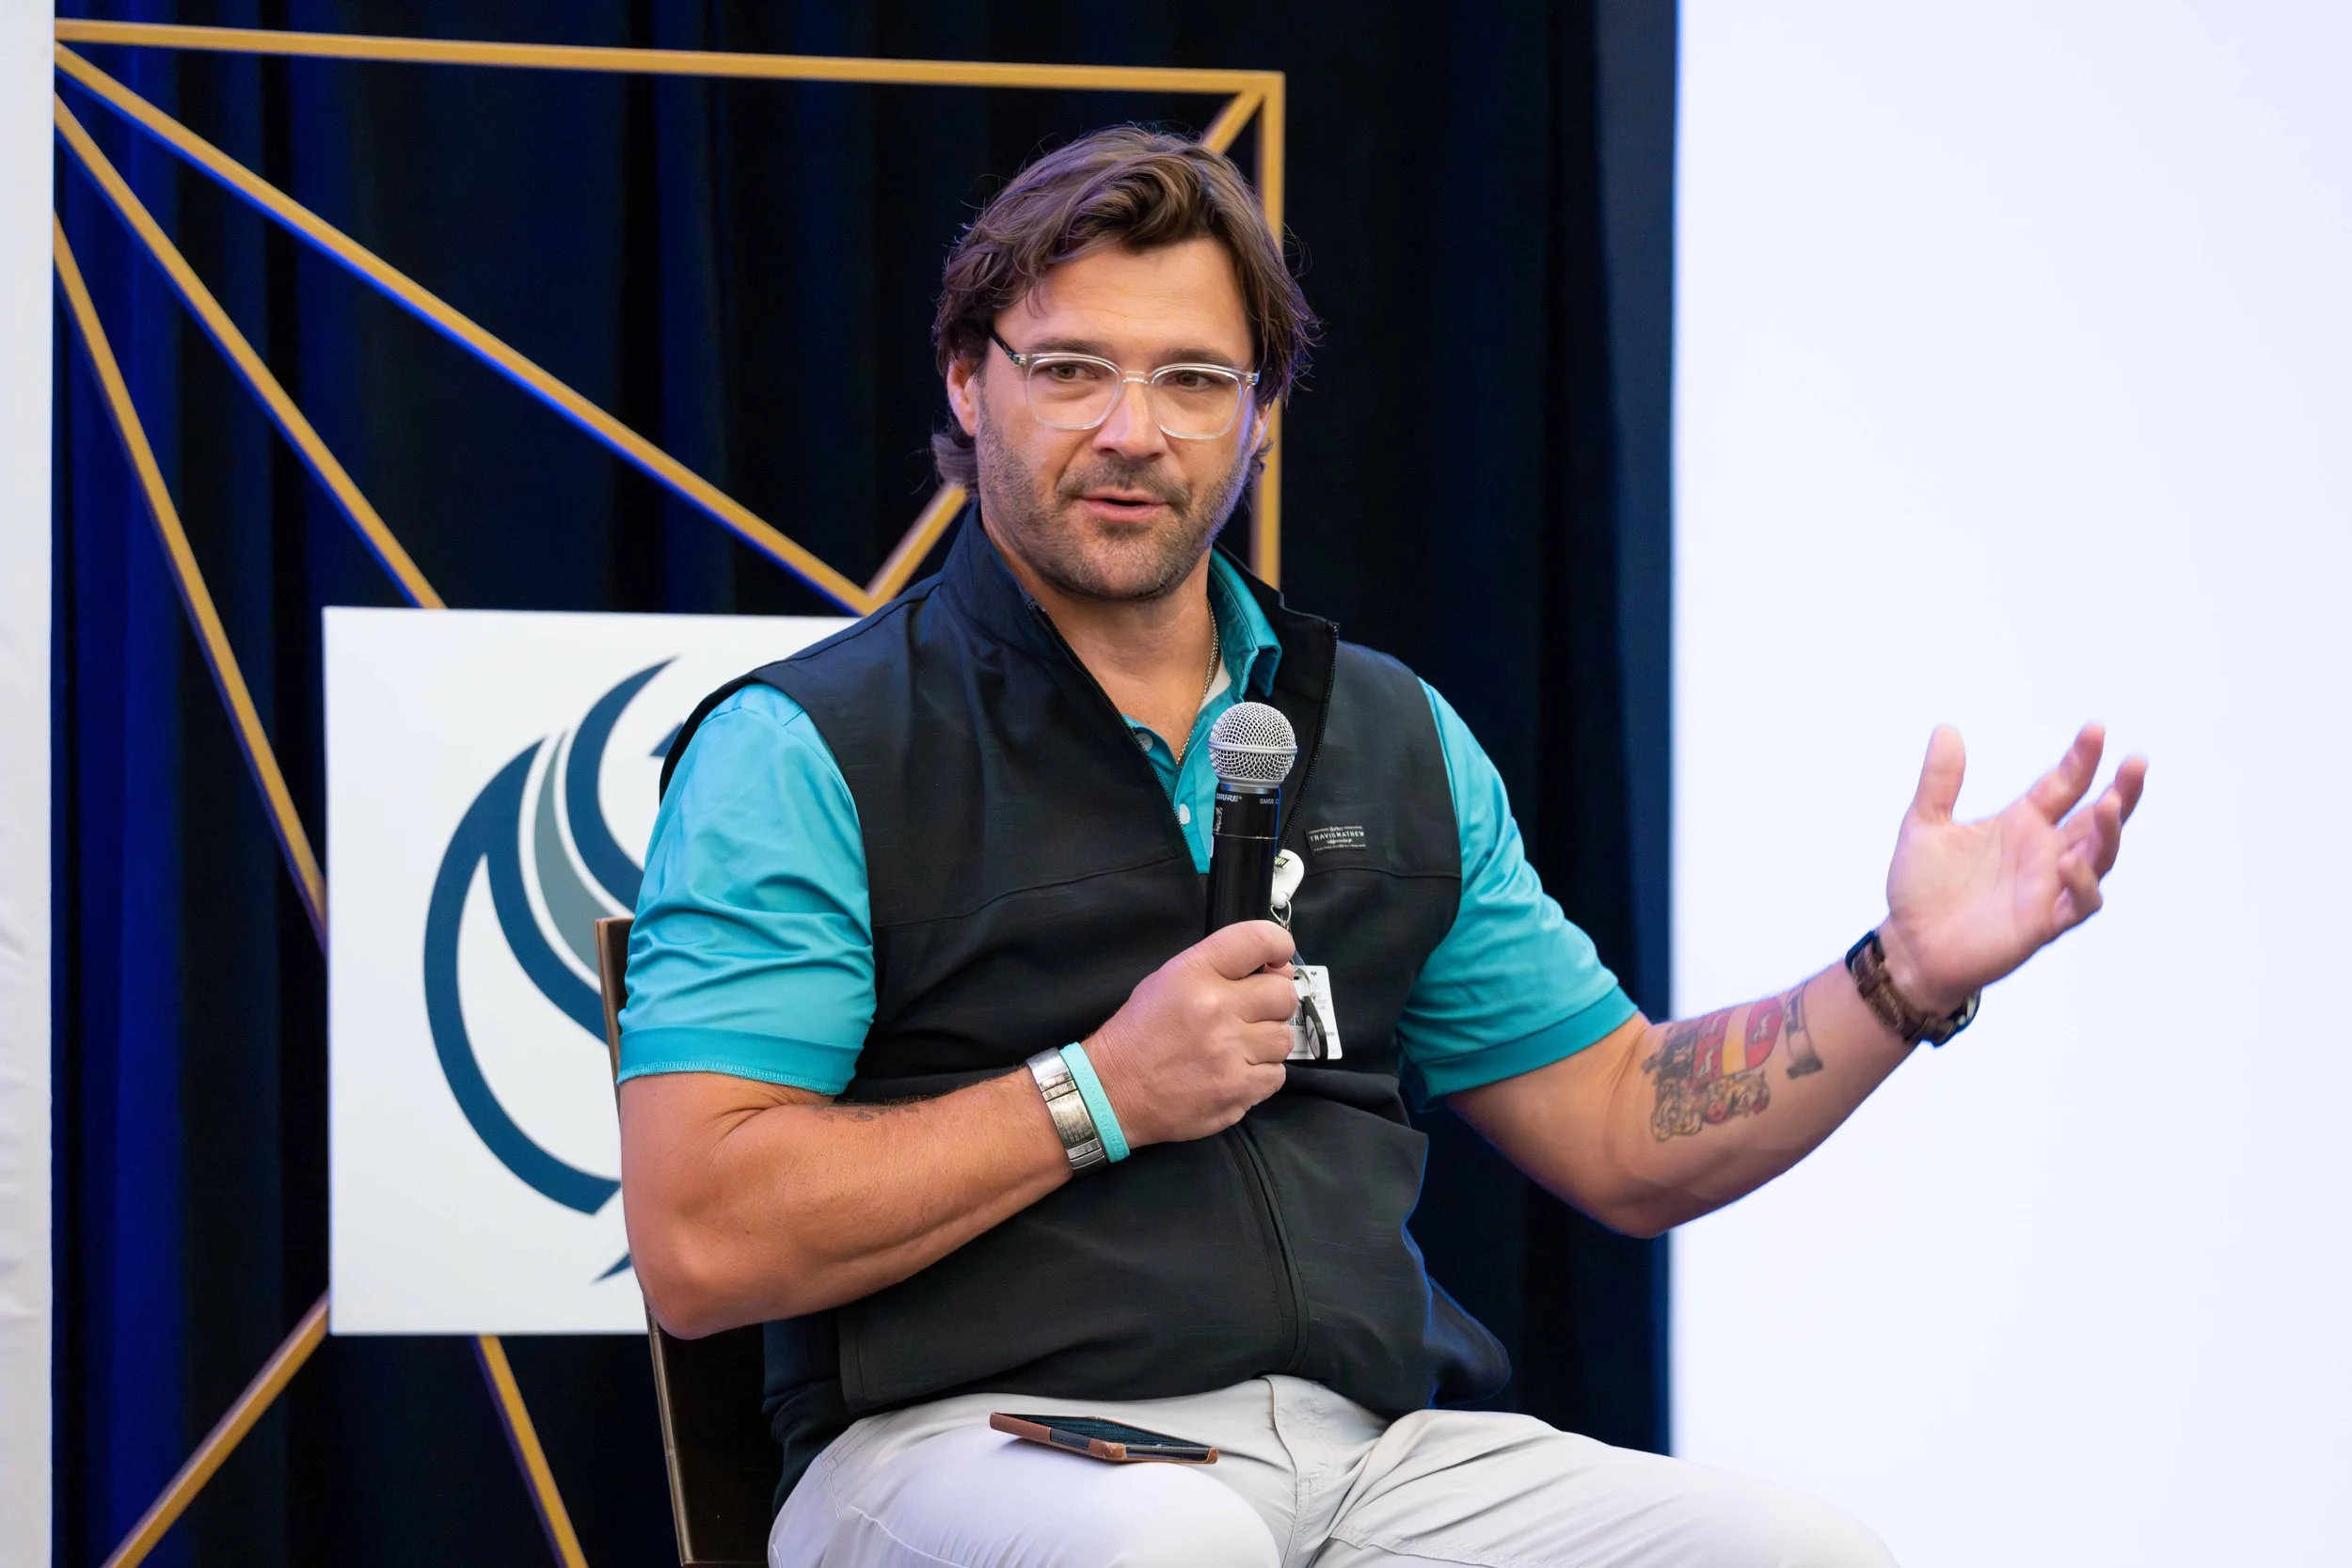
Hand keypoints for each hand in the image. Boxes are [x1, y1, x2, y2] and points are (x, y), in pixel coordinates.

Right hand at [1082, 920, 1299, 1148]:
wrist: (1112, 1091)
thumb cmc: (1140, 1032)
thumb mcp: (1167, 981)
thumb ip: (1218, 968)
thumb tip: (1277, 971)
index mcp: (1194, 974)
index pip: (1257, 940)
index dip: (1279, 945)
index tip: (1279, 958)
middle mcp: (1216, 1009)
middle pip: (1283, 995)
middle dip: (1273, 1003)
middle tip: (1252, 1014)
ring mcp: (1229, 1053)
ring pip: (1284, 1038)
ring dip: (1267, 1042)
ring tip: (1239, 1047)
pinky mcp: (1236, 1090)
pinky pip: (1277, 1075)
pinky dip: (1262, 1074)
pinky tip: (1235, 1072)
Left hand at [1879, 723, 2147, 1013]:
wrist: (1908, 945)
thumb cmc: (1920, 887)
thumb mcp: (1923, 824)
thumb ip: (1939, 780)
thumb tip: (1945, 728)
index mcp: (2022, 822)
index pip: (2064, 784)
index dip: (2082, 759)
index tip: (2096, 729)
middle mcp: (2045, 851)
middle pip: (2099, 818)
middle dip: (2122, 791)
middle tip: (2136, 762)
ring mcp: (2049, 886)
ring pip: (2099, 857)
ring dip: (2110, 833)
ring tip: (2111, 804)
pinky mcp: (2044, 922)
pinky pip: (2080, 903)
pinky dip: (2082, 883)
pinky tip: (2071, 863)